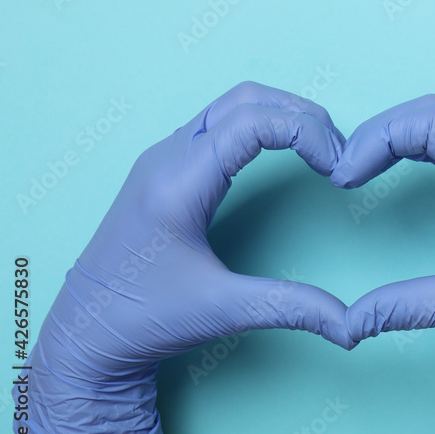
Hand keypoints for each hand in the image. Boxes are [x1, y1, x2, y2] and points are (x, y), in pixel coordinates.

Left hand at [22, 82, 354, 433]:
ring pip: (232, 105)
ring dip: (281, 116)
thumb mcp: (222, 312)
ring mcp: (163, 158)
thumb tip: (350, 325)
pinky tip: (283, 156)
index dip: (306, 132)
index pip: (253, 121)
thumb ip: (291, 308)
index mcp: (177, 184)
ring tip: (320, 151)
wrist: (84, 334)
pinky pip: (219, 124)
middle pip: (246, 99)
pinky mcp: (166, 168)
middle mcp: (166, 158)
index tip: (336, 167)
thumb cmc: (142, 319)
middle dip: (301, 116)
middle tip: (338, 153)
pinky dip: (260, 127)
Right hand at [330, 95, 434, 433]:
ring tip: (366, 167)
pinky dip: (430, 147)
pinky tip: (411, 170)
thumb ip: (415, 306)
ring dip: (406, 136)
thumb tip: (351, 321)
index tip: (344, 176)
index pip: (429, 121)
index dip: (375, 138)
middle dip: (383, 132)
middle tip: (346, 170)